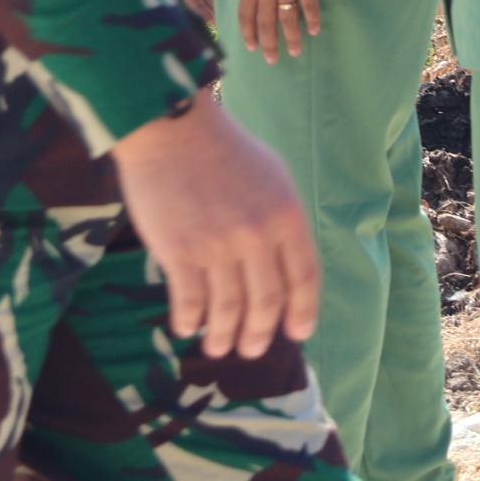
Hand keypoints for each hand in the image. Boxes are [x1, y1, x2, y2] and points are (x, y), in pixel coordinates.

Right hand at [112, 94, 319, 358]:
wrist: (173, 130)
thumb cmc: (225, 151)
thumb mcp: (273, 178)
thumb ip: (281, 221)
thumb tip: (284, 266)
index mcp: (288, 216)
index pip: (305, 277)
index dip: (303, 310)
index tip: (298, 333)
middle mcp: (258, 236)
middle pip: (267, 301)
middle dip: (260, 333)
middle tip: (251, 350)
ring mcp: (218, 246)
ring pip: (227, 309)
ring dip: (223, 336)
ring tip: (218, 347)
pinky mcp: (178, 253)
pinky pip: (189, 302)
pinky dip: (190, 321)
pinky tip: (188, 327)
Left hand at [238, 0, 322, 63]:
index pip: (246, 16)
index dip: (248, 34)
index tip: (252, 48)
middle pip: (266, 23)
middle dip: (269, 44)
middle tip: (272, 60)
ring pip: (288, 19)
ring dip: (292, 38)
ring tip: (296, 52)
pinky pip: (310, 5)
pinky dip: (312, 19)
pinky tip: (315, 30)